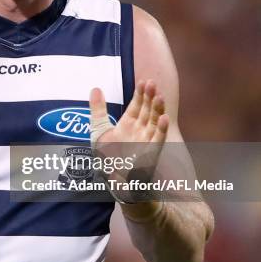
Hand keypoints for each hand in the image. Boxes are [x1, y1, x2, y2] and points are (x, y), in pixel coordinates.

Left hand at [89, 80, 168, 201]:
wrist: (113, 180)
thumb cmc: (109, 156)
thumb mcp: (99, 130)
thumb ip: (98, 109)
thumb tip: (95, 88)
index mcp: (129, 123)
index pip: (137, 105)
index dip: (140, 94)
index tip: (143, 81)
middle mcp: (139, 130)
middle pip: (147, 110)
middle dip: (150, 97)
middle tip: (152, 83)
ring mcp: (146, 141)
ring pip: (155, 122)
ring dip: (158, 109)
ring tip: (159, 96)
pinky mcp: (150, 154)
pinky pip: (158, 140)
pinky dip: (162, 130)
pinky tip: (165, 119)